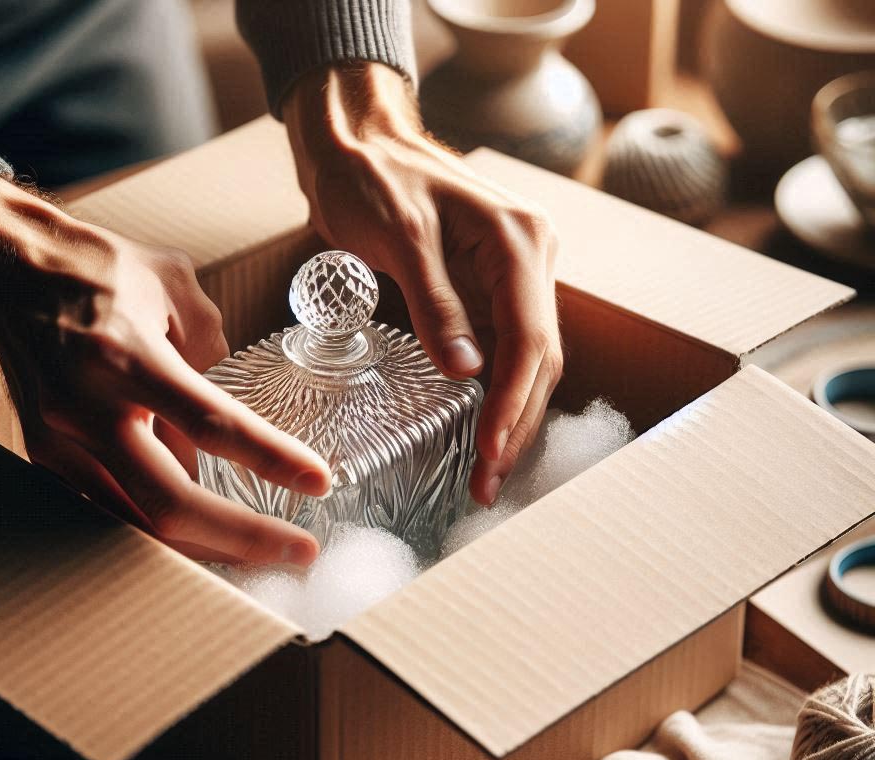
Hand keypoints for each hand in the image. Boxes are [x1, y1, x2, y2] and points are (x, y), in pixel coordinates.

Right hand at [0, 177, 330, 564]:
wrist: (2, 269)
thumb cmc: (96, 271)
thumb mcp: (173, 286)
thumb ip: (213, 350)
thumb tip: (228, 417)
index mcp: (129, 357)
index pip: (213, 424)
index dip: (272, 460)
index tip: (319, 482)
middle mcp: (89, 408)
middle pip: (171, 502)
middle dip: (243, 538)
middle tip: (298, 551)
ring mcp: (60, 442)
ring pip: (137, 524)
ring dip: (204, 549)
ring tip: (258, 555)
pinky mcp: (46, 459)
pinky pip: (109, 514)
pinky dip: (158, 534)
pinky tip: (200, 541)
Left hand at [284, 63, 562, 505]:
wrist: (355, 142)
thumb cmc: (371, 177)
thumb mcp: (401, 239)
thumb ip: (436, 305)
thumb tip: (467, 375)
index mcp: (518, 242)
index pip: (529, 339)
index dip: (512, 403)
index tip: (491, 454)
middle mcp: (530, 259)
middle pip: (538, 359)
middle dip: (515, 424)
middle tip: (489, 483)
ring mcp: (512, 276)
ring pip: (526, 361)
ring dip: (509, 417)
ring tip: (487, 473)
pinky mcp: (488, 289)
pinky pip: (503, 350)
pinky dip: (493, 395)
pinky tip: (480, 431)